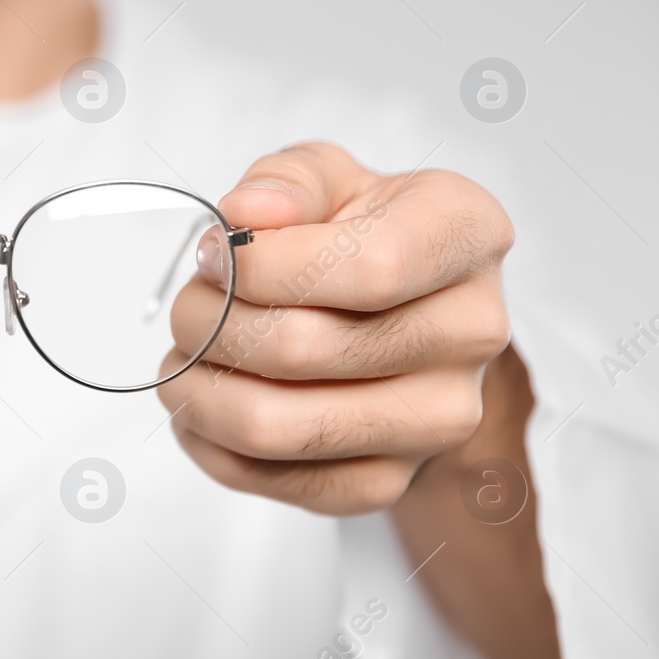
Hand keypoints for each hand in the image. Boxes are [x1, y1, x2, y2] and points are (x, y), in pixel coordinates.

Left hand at [162, 142, 515, 514]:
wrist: (401, 314)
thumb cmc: (359, 233)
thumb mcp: (327, 177)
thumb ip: (286, 181)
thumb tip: (247, 214)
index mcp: (467, 235)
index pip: (369, 268)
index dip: (263, 266)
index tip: (215, 255)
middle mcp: (473, 332)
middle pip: (301, 349)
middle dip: (209, 323)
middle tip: (188, 305)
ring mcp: (437, 418)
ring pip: (275, 427)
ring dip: (199, 389)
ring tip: (185, 354)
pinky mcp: (388, 479)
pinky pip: (272, 482)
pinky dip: (209, 444)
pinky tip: (203, 403)